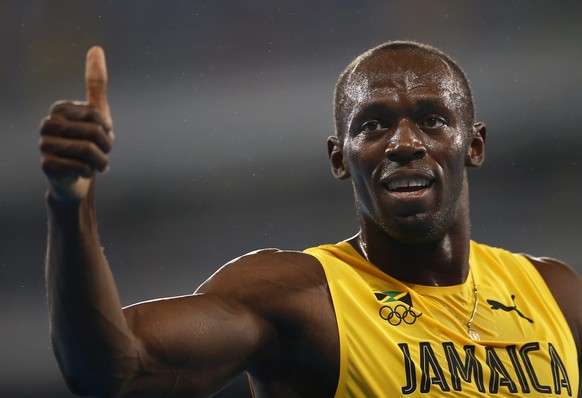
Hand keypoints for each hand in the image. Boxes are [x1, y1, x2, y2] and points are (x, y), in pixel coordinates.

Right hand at [40, 46, 113, 202]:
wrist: (77, 179)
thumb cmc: (89, 144)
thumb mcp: (97, 113)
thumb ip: (95, 82)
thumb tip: (96, 48)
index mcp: (60, 109)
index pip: (97, 115)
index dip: (106, 129)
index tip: (101, 136)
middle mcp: (47, 124)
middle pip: (94, 132)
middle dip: (106, 147)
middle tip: (101, 154)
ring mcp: (44, 145)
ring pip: (87, 150)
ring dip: (100, 161)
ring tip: (96, 165)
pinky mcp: (46, 165)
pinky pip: (80, 167)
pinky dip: (89, 172)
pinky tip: (83, 173)